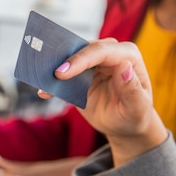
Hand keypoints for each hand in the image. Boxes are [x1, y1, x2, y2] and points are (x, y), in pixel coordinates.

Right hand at [39, 39, 167, 165]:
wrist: (125, 125)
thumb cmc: (135, 115)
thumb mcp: (137, 108)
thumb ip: (131, 89)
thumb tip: (124, 66)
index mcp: (127, 56)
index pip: (101, 51)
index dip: (79, 60)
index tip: (61, 73)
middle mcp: (110, 54)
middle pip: (82, 49)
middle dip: (63, 59)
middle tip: (45, 72)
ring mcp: (94, 63)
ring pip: (70, 57)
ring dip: (53, 65)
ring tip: (38, 76)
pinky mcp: (81, 73)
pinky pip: (64, 73)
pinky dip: (52, 82)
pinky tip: (44, 92)